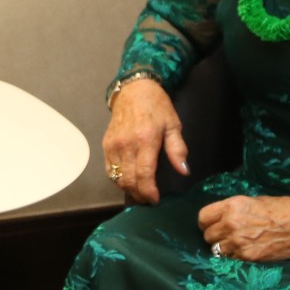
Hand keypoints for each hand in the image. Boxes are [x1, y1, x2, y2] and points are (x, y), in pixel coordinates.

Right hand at [100, 77, 188, 203]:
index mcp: (146, 139)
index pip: (144, 174)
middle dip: (139, 194)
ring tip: (139, 192)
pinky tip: (127, 181)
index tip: (155, 199)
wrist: (134, 89)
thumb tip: (183, 171)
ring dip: (128, 189)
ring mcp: (113, 145)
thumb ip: (177, 149)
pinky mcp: (106, 144)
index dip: (149, 191)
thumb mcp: (173, 125)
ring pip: (117, 177)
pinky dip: (117, 179)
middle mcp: (126, 144)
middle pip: (128, 179)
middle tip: (149, 199)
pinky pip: (109, 169)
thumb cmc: (157, 106)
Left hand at [197, 195, 289, 261]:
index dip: (206, 221)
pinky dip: (233, 256)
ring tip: (233, 243)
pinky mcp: (248, 257)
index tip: (210, 223)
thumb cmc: (285, 209)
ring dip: (222, 247)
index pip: (203, 216)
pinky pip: (230, 259)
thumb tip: (223, 215)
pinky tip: (243, 250)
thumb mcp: (256, 200)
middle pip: (207, 235)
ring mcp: (239, 243)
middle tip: (223, 234)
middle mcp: (232, 224)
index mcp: (233, 206)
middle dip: (213, 235)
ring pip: (216, 249)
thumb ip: (236, 208)